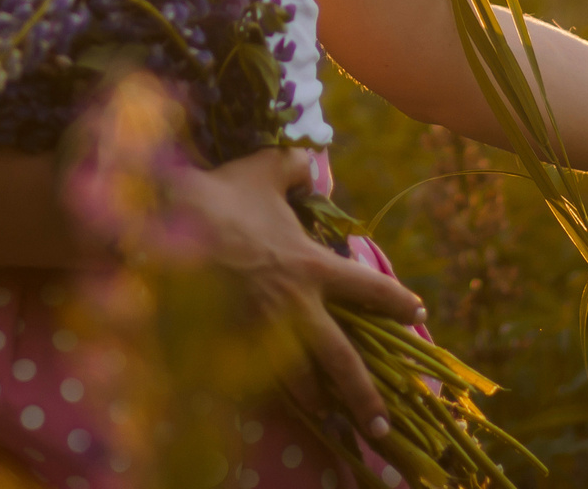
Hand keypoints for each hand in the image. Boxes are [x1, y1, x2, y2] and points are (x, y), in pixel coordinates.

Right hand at [166, 147, 428, 439]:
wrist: (168, 224)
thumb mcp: (265, 169)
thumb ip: (294, 166)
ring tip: (326, 415)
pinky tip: (274, 399)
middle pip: (343, 362)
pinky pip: (256, 376)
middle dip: (365, 397)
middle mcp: (296, 307)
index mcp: (312, 267)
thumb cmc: (222, 195)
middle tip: (382, 426)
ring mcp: (262, 331)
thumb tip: (308, 161)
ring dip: (315, 400)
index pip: (370, 289)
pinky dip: (268, 390)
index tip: (418, 312)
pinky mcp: (230, 342)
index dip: (398, 302)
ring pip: (299, 381)